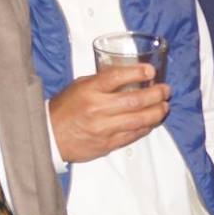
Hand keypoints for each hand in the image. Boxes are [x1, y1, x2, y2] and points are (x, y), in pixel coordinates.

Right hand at [49, 68, 168, 163]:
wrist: (49, 136)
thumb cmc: (65, 109)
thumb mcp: (79, 86)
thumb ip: (102, 80)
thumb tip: (129, 74)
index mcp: (89, 90)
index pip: (116, 77)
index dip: (136, 72)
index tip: (150, 70)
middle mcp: (97, 109)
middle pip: (134, 100)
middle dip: (155, 94)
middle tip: (165, 90)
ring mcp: (103, 128)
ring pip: (138, 119)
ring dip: (156, 112)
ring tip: (164, 106)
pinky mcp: (107, 144)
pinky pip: (133, 135)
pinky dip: (146, 127)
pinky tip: (152, 121)